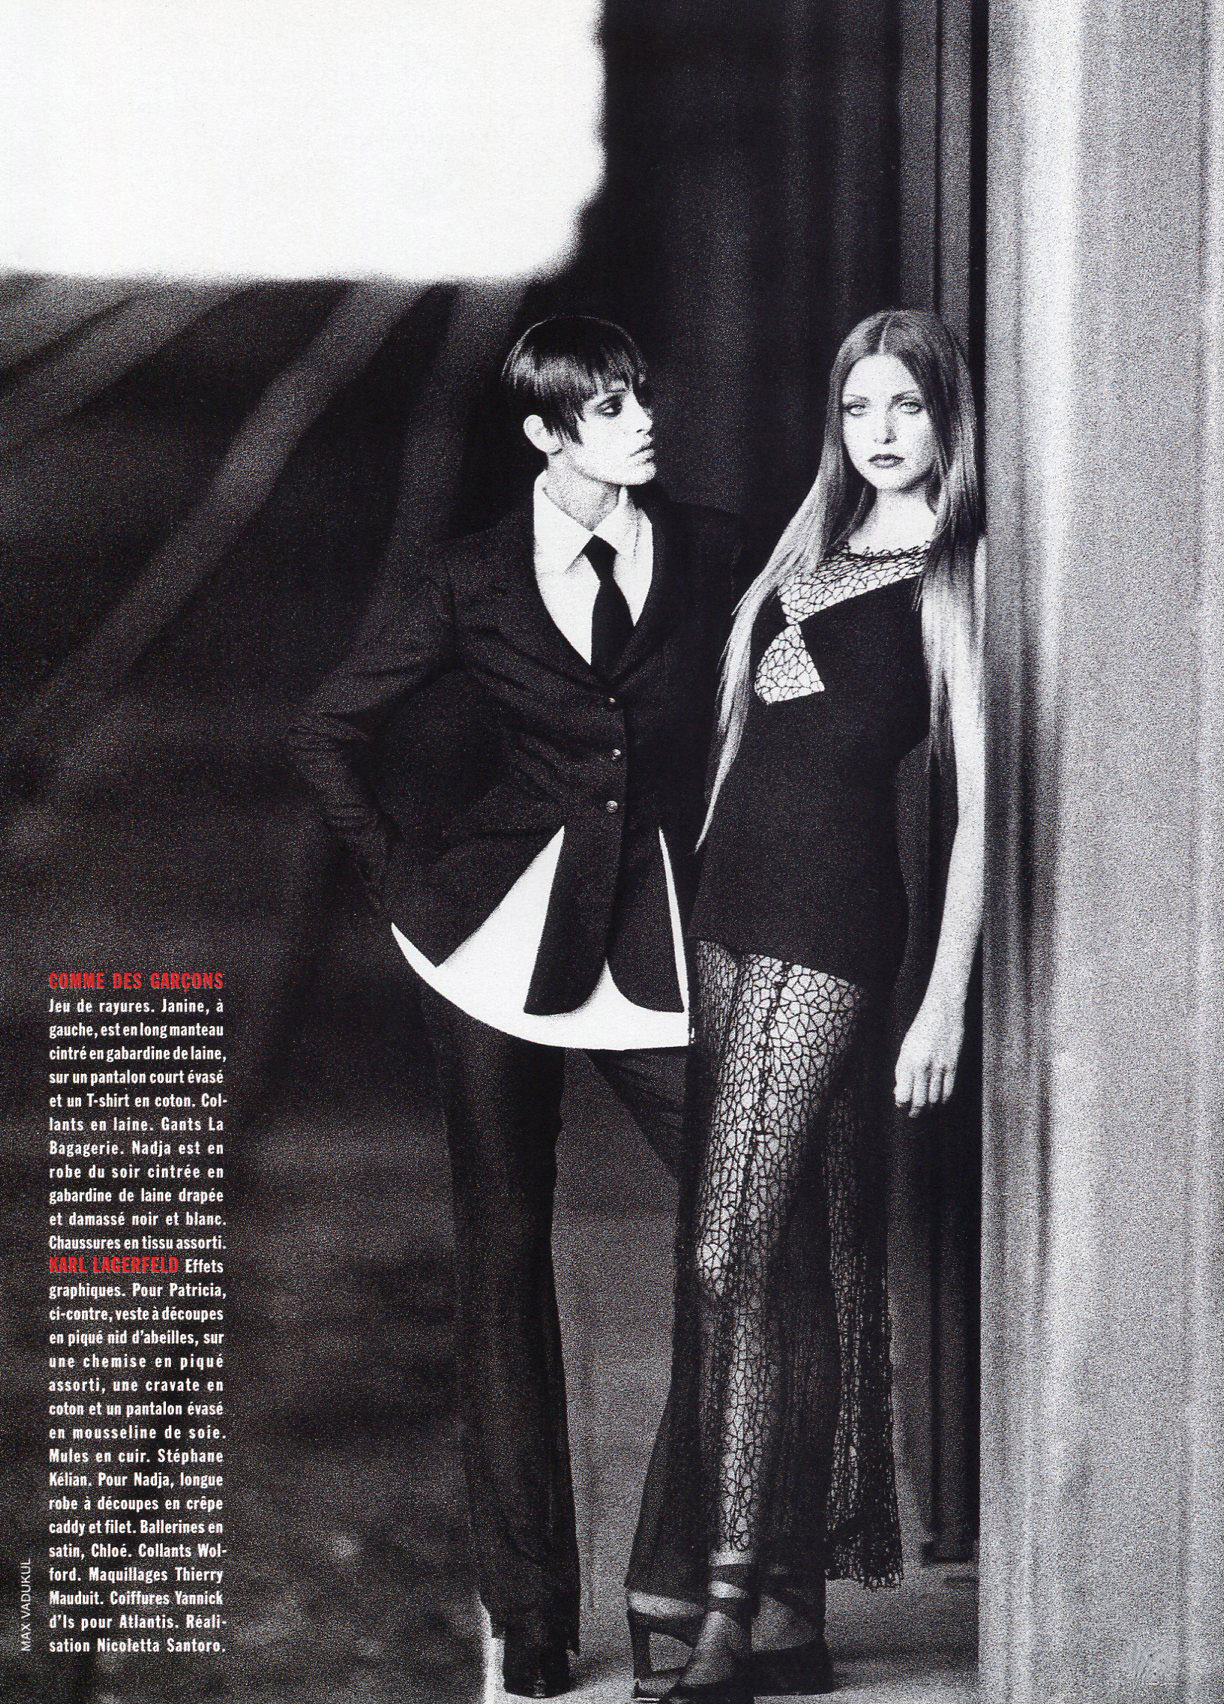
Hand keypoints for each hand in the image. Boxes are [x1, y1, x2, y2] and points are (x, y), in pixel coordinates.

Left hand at [894, 997, 964, 1118]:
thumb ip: (902, 1071)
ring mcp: (940, 1067)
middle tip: (913, 1114)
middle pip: (920, 1102)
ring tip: (925, 1109)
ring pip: (935, 1100)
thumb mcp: (905, 1048)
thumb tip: (900, 1093)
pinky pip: (949, 1092)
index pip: (903, 1094)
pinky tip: (938, 1101)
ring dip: (929, 1108)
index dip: (902, 1105)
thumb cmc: (921, 1029)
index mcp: (908, 1061)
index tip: (901, 1105)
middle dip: (915, 1112)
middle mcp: (923, 1066)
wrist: (943, 1011)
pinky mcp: (954, 1066)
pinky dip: (942, 1101)